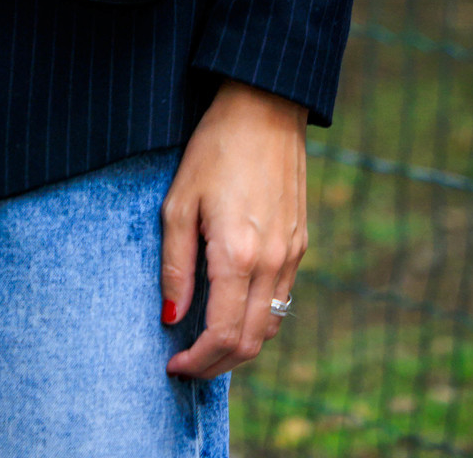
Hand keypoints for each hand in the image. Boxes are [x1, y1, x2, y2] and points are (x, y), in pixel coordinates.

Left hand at [160, 79, 307, 379]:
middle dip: (216, 364)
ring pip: (270, 325)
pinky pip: (281, 299)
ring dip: (239, 344)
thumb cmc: (213, 149)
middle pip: (250, 343)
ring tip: (205, 339)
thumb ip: (175, 265)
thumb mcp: (179, 203)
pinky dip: (256, 317)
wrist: (264, 108)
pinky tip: (231, 306)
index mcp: (238, 255)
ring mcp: (291, 255)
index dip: (197, 362)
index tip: (173, 365)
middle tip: (187, 363)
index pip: (222, 335)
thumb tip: (171, 318)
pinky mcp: (301, 243)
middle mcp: (272, 262)